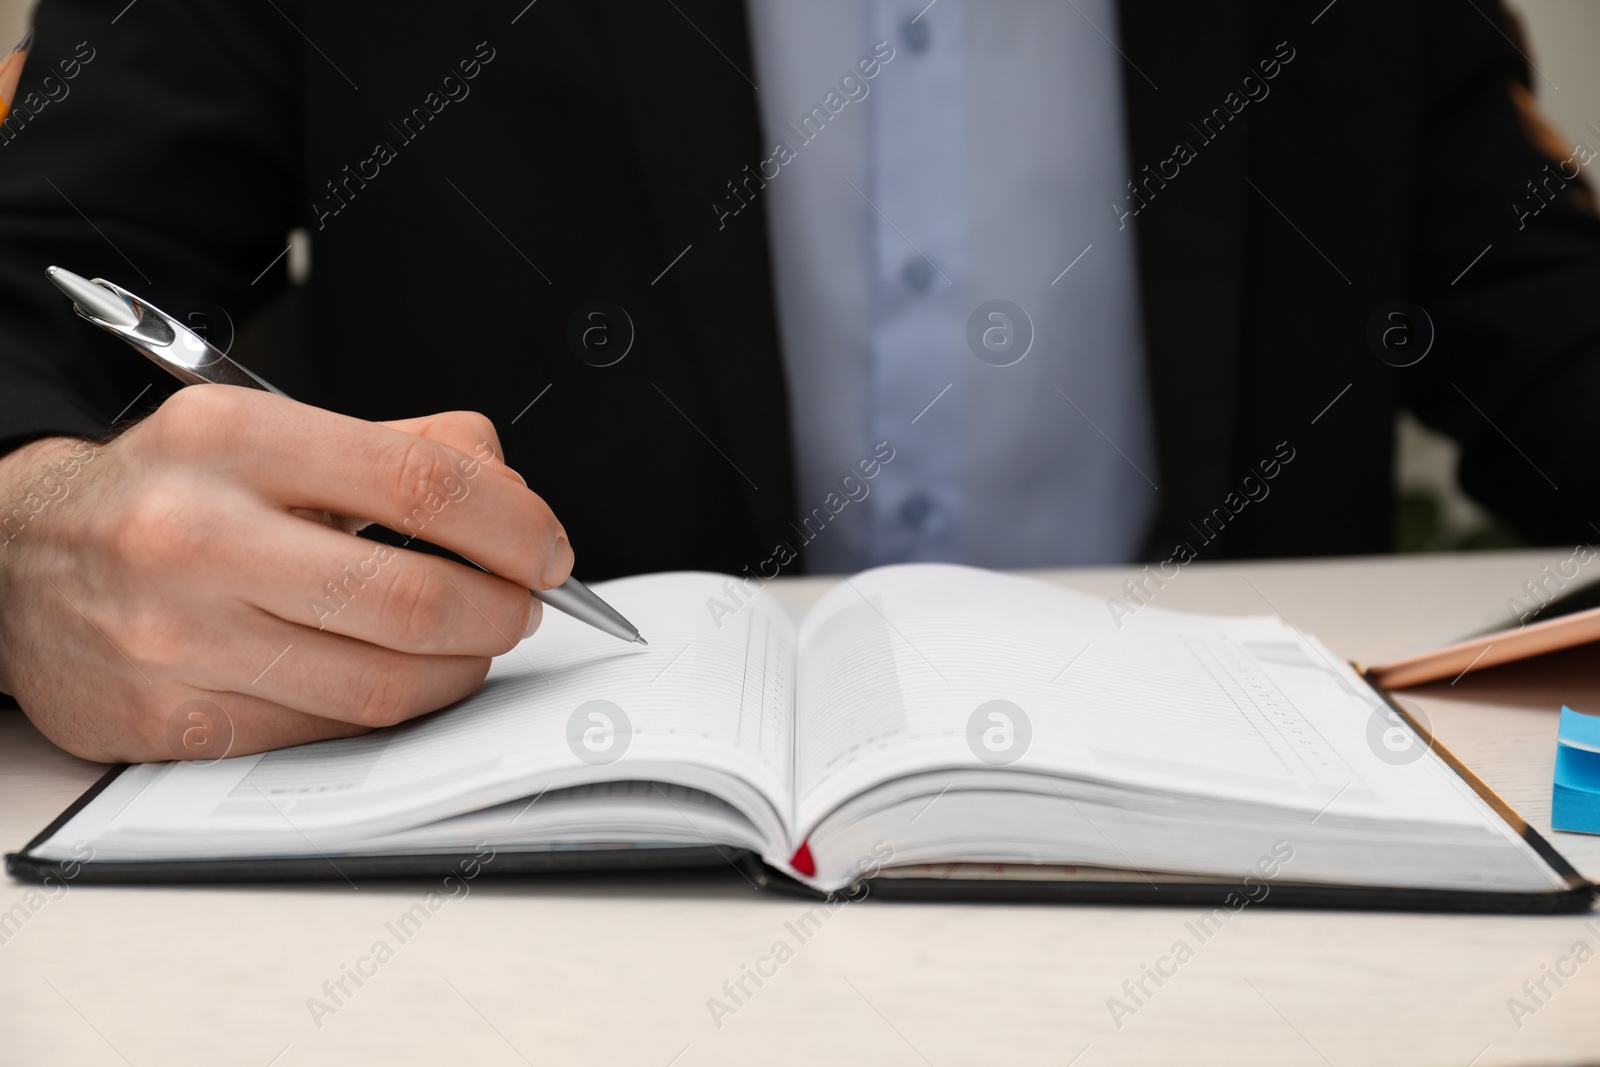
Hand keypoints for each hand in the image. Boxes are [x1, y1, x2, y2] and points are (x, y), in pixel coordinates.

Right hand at [0, 385, 572, 761]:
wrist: (19, 559)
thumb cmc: (170, 491)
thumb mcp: (272, 429)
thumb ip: (404, 446)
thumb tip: (512, 495)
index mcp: (234, 440)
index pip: (423, 481)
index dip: (514, 523)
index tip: (547, 548)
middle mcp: (198, 538)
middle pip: (415, 600)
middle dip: (502, 611)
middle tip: (521, 604)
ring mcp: (181, 641)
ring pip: (383, 686)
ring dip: (461, 670)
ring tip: (470, 641)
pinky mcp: (175, 724)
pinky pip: (328, 732)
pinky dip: (389, 710)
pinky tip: (396, 677)